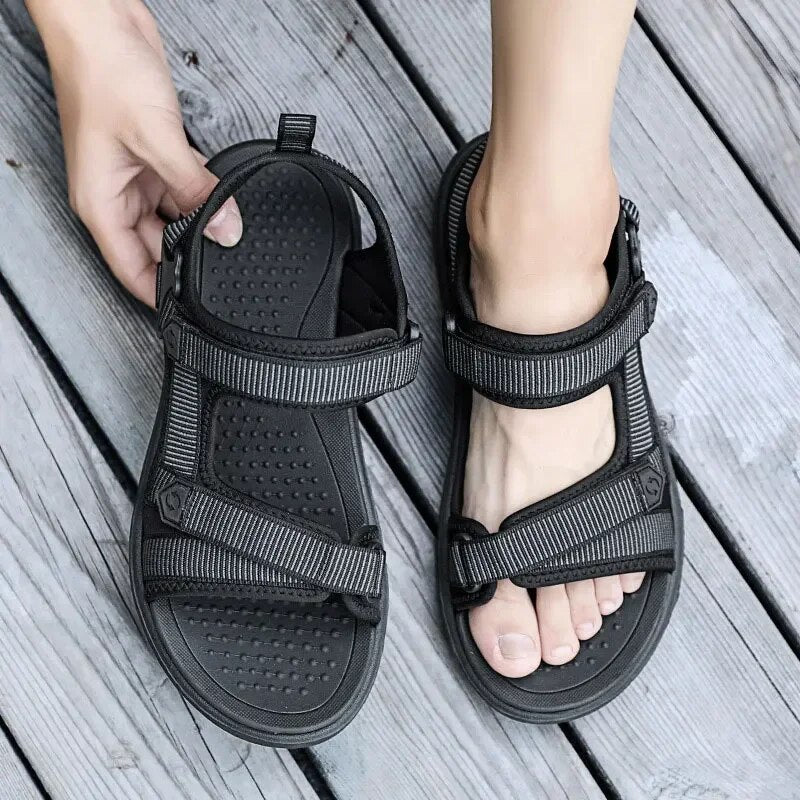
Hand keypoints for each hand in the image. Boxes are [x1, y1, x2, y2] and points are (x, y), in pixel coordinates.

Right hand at [28, 0, 241, 306]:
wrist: (103, 21)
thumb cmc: (102, 71)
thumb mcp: (157, 141)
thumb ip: (195, 191)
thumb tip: (225, 228)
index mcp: (101, 204)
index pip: (131, 269)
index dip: (160, 295)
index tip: (191, 314)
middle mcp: (116, 196)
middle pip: (156, 248)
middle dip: (188, 258)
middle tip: (224, 271)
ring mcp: (136, 177)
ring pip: (174, 220)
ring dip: (199, 225)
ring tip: (227, 236)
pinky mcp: (154, 158)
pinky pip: (183, 191)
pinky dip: (203, 197)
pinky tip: (223, 201)